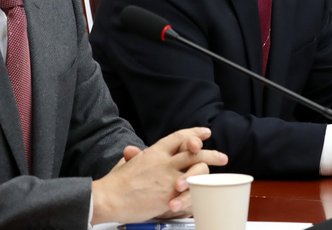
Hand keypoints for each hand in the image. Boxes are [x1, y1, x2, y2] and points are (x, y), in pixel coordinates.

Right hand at [91, 127, 228, 224]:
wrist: (108, 198)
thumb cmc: (115, 183)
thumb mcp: (126, 163)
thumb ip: (136, 156)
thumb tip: (132, 151)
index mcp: (155, 151)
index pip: (179, 137)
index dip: (194, 134)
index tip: (206, 133)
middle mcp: (164, 162)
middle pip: (194, 153)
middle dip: (212, 154)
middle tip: (223, 157)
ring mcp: (168, 178)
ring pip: (197, 170)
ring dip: (209, 172)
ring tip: (217, 177)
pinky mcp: (169, 195)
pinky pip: (190, 192)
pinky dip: (198, 192)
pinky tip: (205, 193)